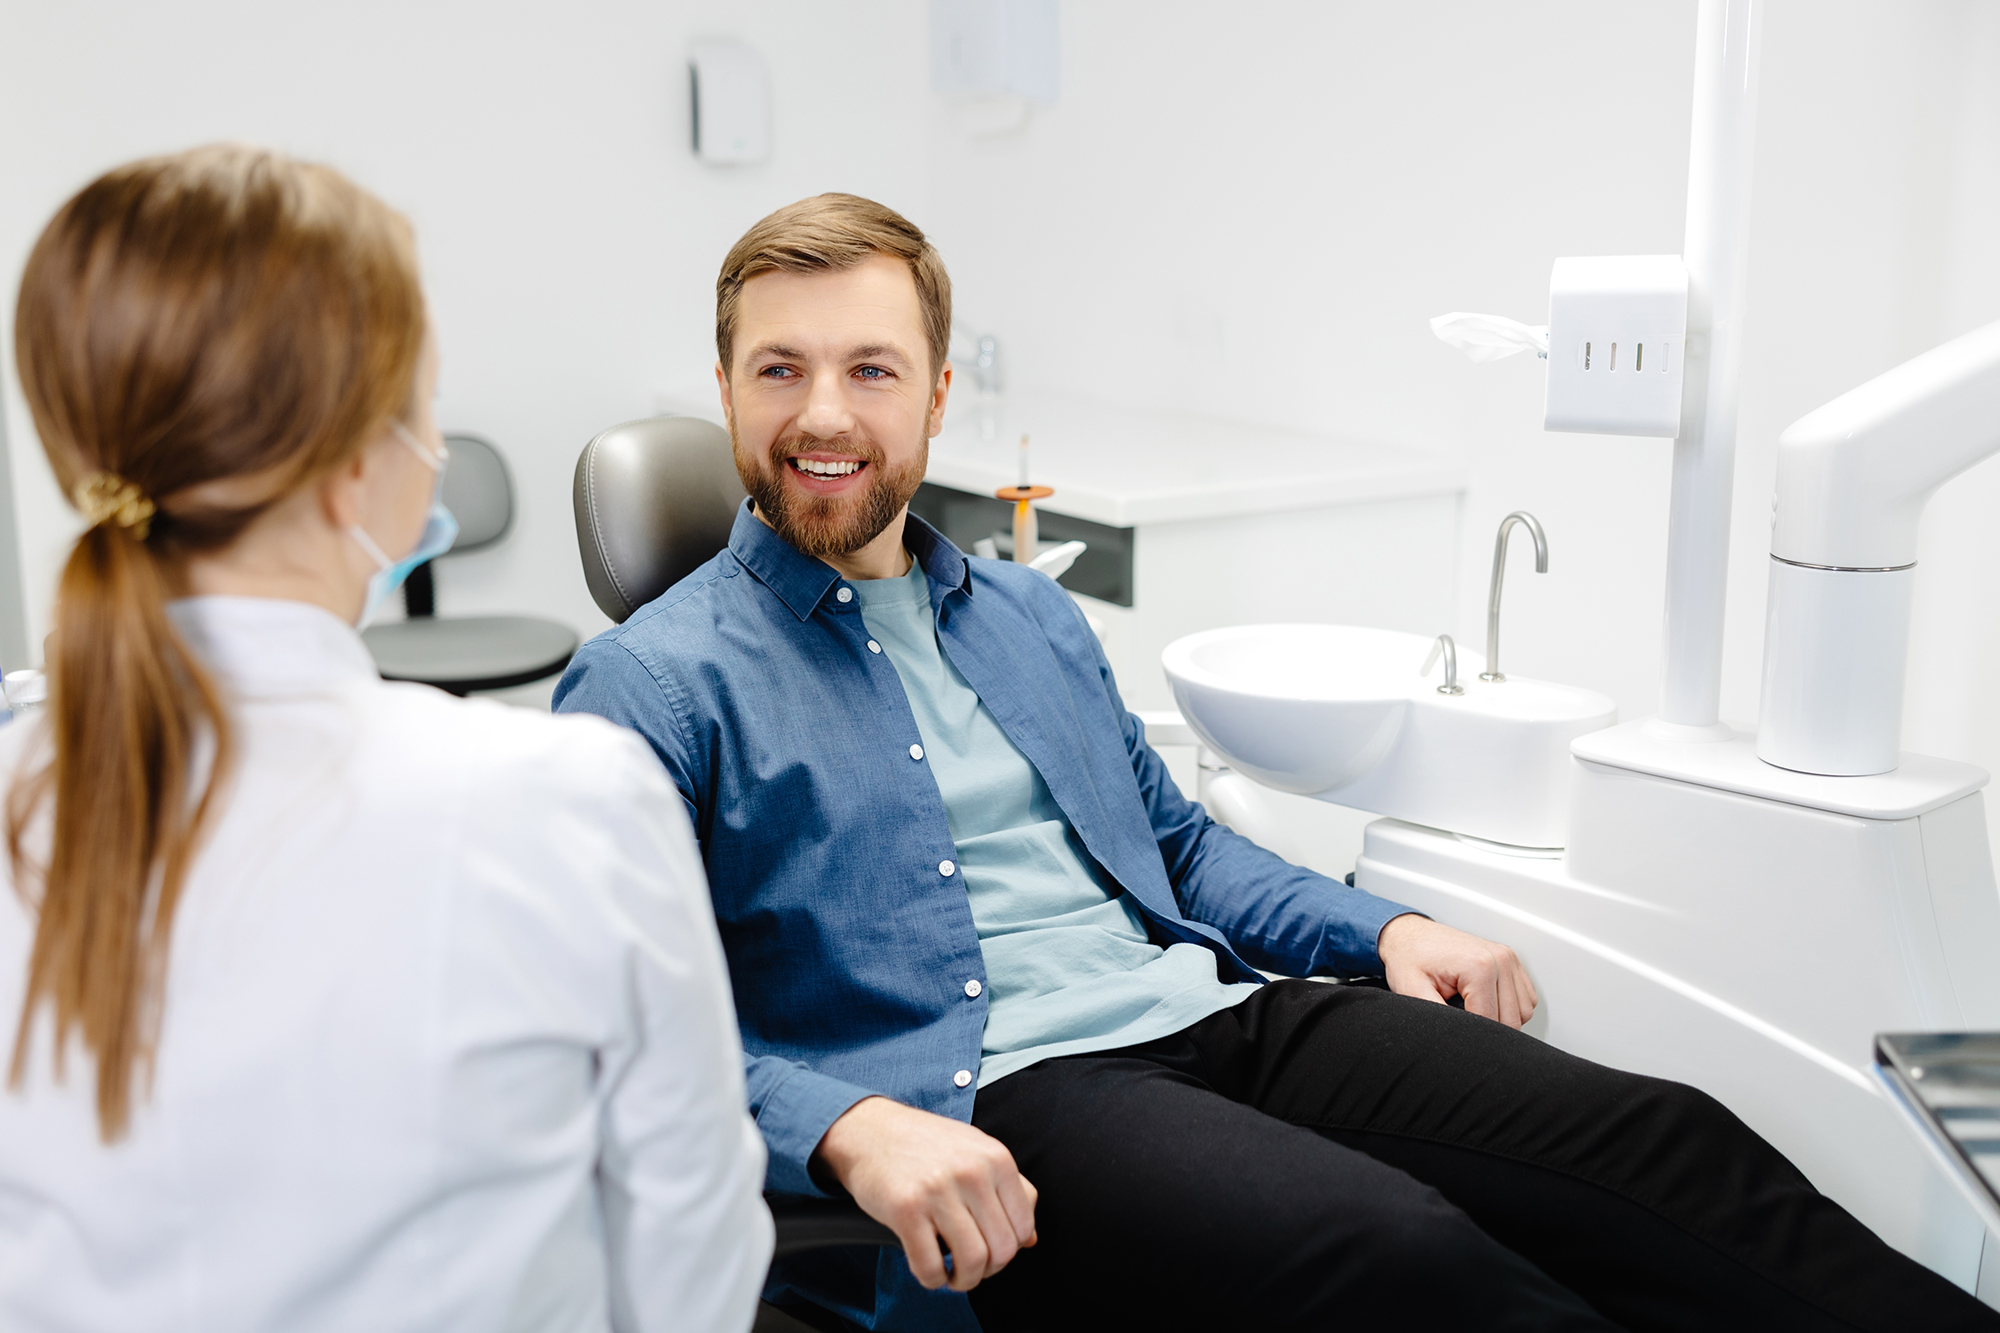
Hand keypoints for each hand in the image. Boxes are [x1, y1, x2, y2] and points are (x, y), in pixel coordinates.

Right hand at [813, 1096, 1037, 1291]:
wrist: (871, 1130)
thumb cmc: (925, 1143)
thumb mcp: (977, 1151)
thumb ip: (1011, 1190)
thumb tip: (1030, 1239)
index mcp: (996, 1158)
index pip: (1024, 1226)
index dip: (1010, 1250)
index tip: (992, 1251)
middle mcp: (971, 1172)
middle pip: (1002, 1249)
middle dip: (988, 1270)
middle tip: (972, 1267)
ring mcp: (938, 1190)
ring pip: (972, 1262)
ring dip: (964, 1280)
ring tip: (953, 1274)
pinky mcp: (906, 1210)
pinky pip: (930, 1266)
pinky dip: (933, 1279)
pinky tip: (930, 1269)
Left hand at [1377, 913, 1537, 1027]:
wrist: (1409, 935)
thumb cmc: (1410, 958)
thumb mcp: (1412, 991)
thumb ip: (1439, 1018)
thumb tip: (1459, 1040)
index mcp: (1480, 966)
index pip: (1491, 1023)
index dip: (1471, 1035)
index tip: (1453, 1029)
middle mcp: (1500, 959)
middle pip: (1512, 1021)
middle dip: (1485, 1028)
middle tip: (1457, 1015)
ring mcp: (1508, 958)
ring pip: (1523, 1012)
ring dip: (1499, 1017)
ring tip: (1468, 1005)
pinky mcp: (1511, 962)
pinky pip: (1526, 999)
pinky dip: (1509, 1006)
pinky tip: (1482, 999)